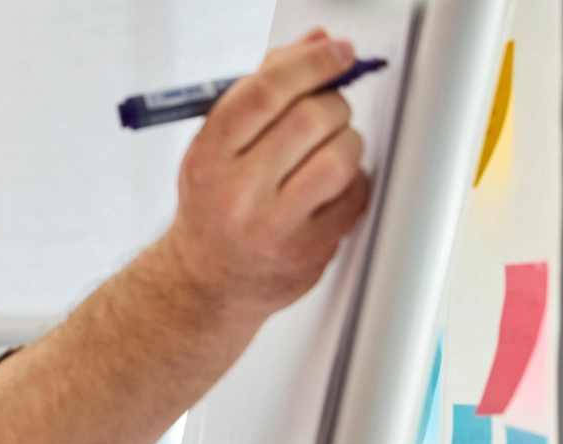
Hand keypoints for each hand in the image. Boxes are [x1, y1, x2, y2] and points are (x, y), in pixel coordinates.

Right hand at [151, 29, 373, 317]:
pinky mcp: (310, 251)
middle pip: (311, 119)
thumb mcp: (218, 143)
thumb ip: (263, 87)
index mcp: (209, 157)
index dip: (310, 63)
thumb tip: (316, 43)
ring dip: (347, 141)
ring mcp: (275, 227)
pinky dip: (353, 179)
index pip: (265, 93)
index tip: (337, 54)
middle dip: (332, 103)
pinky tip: (329, 185)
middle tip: (327, 108)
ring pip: (341, 157)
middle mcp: (237, 193)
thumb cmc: (214, 203)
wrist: (206, 281)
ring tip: (328, 148)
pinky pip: (356, 194)